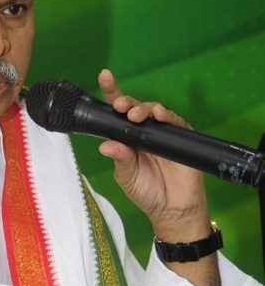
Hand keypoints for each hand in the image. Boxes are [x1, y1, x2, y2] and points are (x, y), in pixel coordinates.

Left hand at [97, 69, 210, 241]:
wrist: (172, 209)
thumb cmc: (147, 192)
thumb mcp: (126, 177)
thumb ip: (119, 159)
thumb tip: (106, 144)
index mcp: (127, 139)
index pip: (117, 114)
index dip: (112, 94)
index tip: (104, 77)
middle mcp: (143, 132)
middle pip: (135, 107)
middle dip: (126, 102)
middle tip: (120, 105)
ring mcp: (162, 133)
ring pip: (153, 110)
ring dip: (143, 108)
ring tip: (135, 115)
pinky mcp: (180, 136)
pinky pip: (174, 121)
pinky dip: (167, 116)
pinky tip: (159, 115)